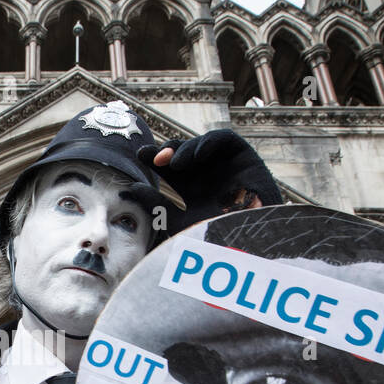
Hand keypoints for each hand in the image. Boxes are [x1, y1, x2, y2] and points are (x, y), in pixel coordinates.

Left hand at [138, 129, 281, 229]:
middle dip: (166, 152)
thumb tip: (133, 188)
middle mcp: (208, 176)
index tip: (141, 157)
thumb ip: (157, 204)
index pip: (171, 170)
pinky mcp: (245, 157)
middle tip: (150, 156)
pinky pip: (225, 140)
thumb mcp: (179, 220)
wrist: (249, 244)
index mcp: (193, 191)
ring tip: (174, 163)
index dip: (155, 160)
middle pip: (184, 155)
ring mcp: (225, 166)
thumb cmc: (216, 238)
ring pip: (201, 146)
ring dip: (185, 148)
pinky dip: (209, 142)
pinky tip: (197, 154)